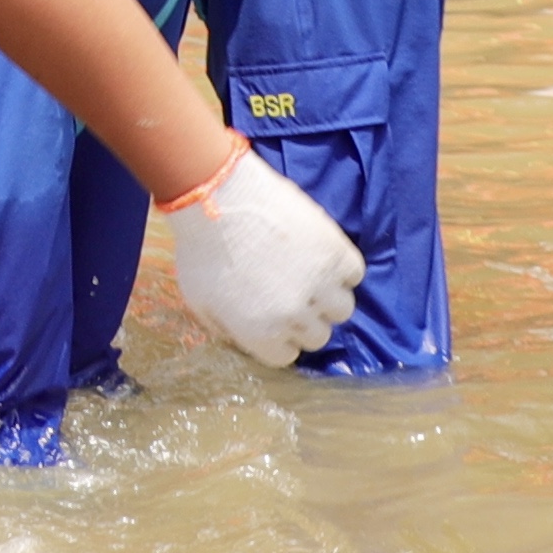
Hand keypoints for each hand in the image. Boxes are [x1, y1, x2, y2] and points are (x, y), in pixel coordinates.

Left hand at [163, 143, 363, 365]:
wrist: (219, 196)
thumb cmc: (201, 247)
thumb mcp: (198, 301)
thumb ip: (225, 329)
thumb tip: (244, 340)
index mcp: (260, 332)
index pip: (286, 356)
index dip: (280, 337)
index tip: (275, 319)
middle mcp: (295, 315)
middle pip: (317, 336)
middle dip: (304, 320)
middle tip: (292, 295)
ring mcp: (320, 283)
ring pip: (342, 309)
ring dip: (328, 298)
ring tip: (310, 277)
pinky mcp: (336, 251)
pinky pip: (354, 274)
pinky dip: (342, 269)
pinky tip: (322, 257)